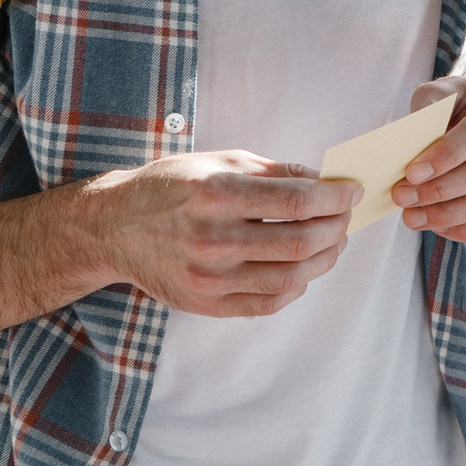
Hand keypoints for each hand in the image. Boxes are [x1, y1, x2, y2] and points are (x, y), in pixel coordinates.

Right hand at [89, 151, 359, 317]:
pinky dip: (296, 287)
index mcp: (217, 193)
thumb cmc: (170, 187)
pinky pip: (267, 303)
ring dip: (324, 260)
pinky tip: (303, 270)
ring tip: (333, 243)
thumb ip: (272, 171)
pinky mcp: (206, 304)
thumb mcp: (217, 161)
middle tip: (345, 217)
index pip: (296, 201)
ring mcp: (209, 277)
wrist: (114, 228)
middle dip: (336, 229)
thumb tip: (322, 180)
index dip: (334, 198)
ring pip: (290, 278)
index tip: (351, 191)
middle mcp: (212, 238)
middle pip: (299, 242)